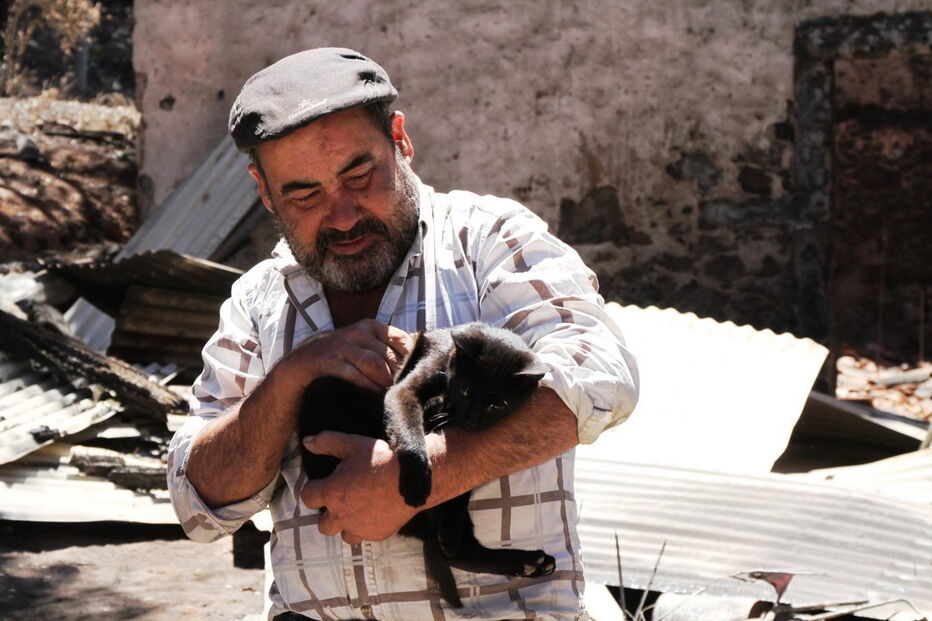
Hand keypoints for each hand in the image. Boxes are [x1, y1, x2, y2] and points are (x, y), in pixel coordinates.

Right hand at [280, 319, 412, 392]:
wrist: (301, 363)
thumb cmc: (342, 358)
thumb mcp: (364, 347)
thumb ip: (387, 351)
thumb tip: (417, 365)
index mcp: (371, 326)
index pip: (402, 340)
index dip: (410, 360)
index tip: (414, 376)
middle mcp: (358, 332)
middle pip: (390, 356)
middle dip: (398, 377)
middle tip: (402, 393)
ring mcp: (344, 345)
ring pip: (376, 365)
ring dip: (385, 384)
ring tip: (389, 397)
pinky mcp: (330, 360)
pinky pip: (356, 375)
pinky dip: (368, 388)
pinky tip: (373, 397)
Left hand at [300, 431, 418, 543]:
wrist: (413, 478)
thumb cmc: (382, 459)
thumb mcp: (353, 444)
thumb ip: (327, 442)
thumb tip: (307, 442)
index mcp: (332, 493)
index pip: (308, 497)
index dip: (314, 489)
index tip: (324, 484)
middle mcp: (341, 515)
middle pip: (322, 525)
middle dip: (328, 514)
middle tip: (341, 500)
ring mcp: (359, 528)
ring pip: (344, 535)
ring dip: (346, 525)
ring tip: (357, 511)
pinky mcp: (377, 535)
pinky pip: (366, 536)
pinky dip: (367, 527)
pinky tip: (375, 513)